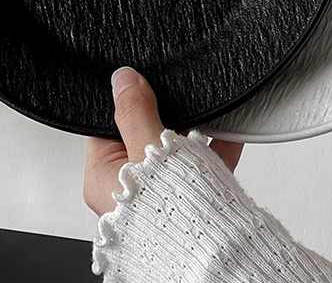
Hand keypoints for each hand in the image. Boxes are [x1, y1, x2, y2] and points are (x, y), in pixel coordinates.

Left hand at [83, 67, 243, 215]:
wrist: (220, 251)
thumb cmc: (173, 213)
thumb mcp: (149, 146)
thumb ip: (134, 111)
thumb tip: (122, 81)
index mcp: (103, 180)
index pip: (107, 127)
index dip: (126, 103)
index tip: (143, 86)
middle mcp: (128, 193)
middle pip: (143, 137)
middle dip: (165, 117)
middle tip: (177, 102)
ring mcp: (161, 198)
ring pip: (176, 153)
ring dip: (193, 133)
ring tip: (206, 116)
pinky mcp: (192, 203)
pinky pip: (202, 165)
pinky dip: (215, 148)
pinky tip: (228, 130)